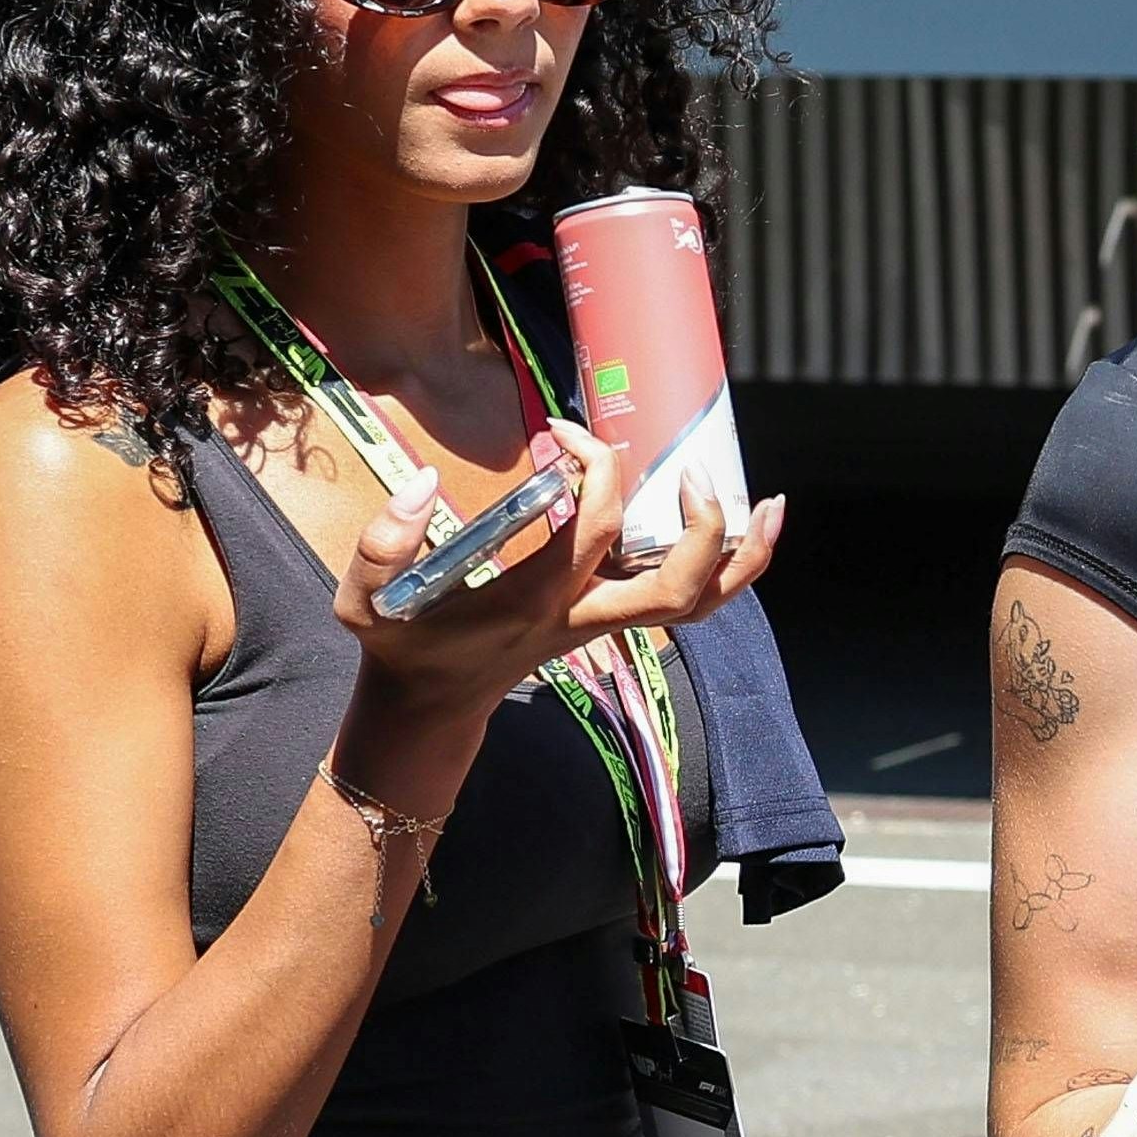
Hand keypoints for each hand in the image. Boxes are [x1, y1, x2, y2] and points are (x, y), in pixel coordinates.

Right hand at [334, 417, 784, 718]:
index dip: (592, 470)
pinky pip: (692, 604)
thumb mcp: (366, 601)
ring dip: (743, 559)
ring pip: (700, 606)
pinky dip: (730, 571)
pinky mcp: (613, 620)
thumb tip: (423, 483)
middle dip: (700, 530)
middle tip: (691, 468)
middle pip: (675, 589)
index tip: (565, 431)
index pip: (591, 533)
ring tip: (770, 502)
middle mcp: (585, 618)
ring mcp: (607, 624)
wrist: (432, 705)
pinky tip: (748, 525)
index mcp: (532, 603)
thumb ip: (383, 545)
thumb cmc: (404, 646)